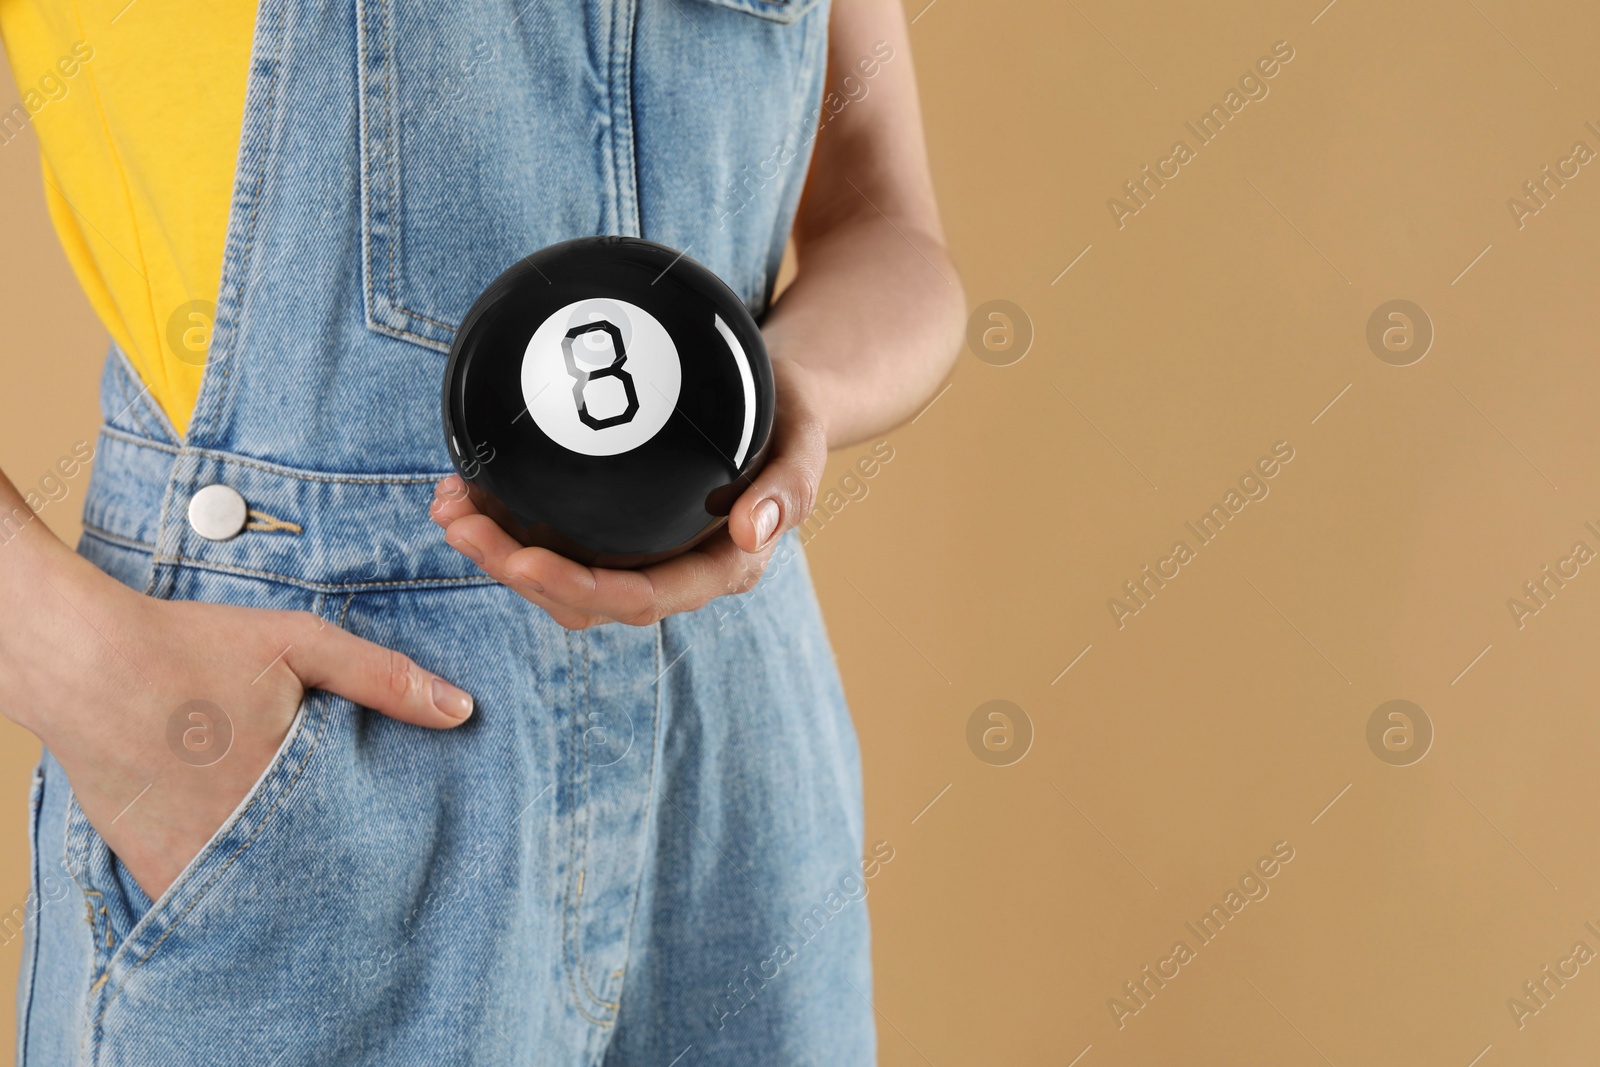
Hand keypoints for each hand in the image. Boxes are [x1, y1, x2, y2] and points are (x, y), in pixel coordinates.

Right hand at [0, 549, 473, 900]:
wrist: (84, 663)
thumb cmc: (194, 646)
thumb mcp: (299, 643)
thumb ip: (382, 677)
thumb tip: (462, 710)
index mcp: (292, 779)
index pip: (368, 835)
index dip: (393, 843)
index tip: (418, 845)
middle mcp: (247, 830)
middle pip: (324, 875)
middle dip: (351, 873)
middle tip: (377, 868)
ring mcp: (199, 857)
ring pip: (269, 898)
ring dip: (297, 890)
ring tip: (325, 877)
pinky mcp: (157, 869)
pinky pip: (210, 908)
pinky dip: (238, 900)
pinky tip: (263, 881)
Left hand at [430, 358, 827, 628]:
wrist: (779, 395)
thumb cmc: (792, 418)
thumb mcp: (804, 440)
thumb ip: (789, 488)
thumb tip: (753, 531)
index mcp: (721, 567)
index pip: (645, 598)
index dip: (580, 588)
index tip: (524, 558)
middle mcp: (675, 572)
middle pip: (585, 598)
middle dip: (515, 570)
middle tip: (461, 524)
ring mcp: (641, 553)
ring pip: (559, 578)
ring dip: (498, 552)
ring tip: (449, 507)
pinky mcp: (614, 529)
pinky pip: (554, 541)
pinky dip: (507, 522)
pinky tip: (468, 490)